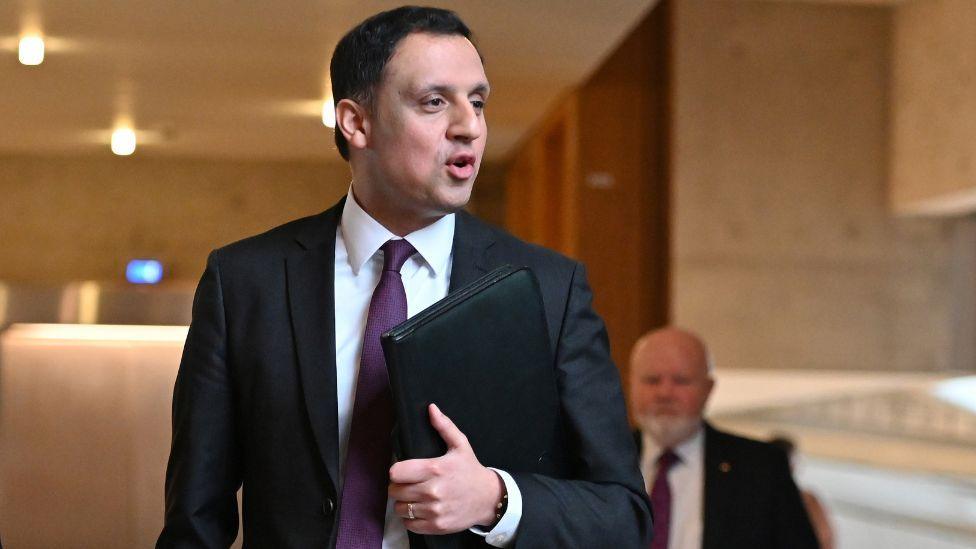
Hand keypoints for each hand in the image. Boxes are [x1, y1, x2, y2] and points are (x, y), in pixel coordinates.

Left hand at [389, 403, 503, 533]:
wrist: (488, 498)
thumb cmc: (471, 470)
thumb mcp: (460, 445)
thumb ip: (444, 426)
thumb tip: (431, 408)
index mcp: (435, 468)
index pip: (396, 472)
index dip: (397, 471)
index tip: (404, 471)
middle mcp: (433, 491)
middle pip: (394, 491)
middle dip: (398, 487)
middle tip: (409, 484)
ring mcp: (434, 510)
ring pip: (400, 509)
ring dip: (404, 503)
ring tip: (414, 497)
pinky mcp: (437, 526)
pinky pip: (409, 524)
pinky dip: (410, 518)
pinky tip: (419, 510)